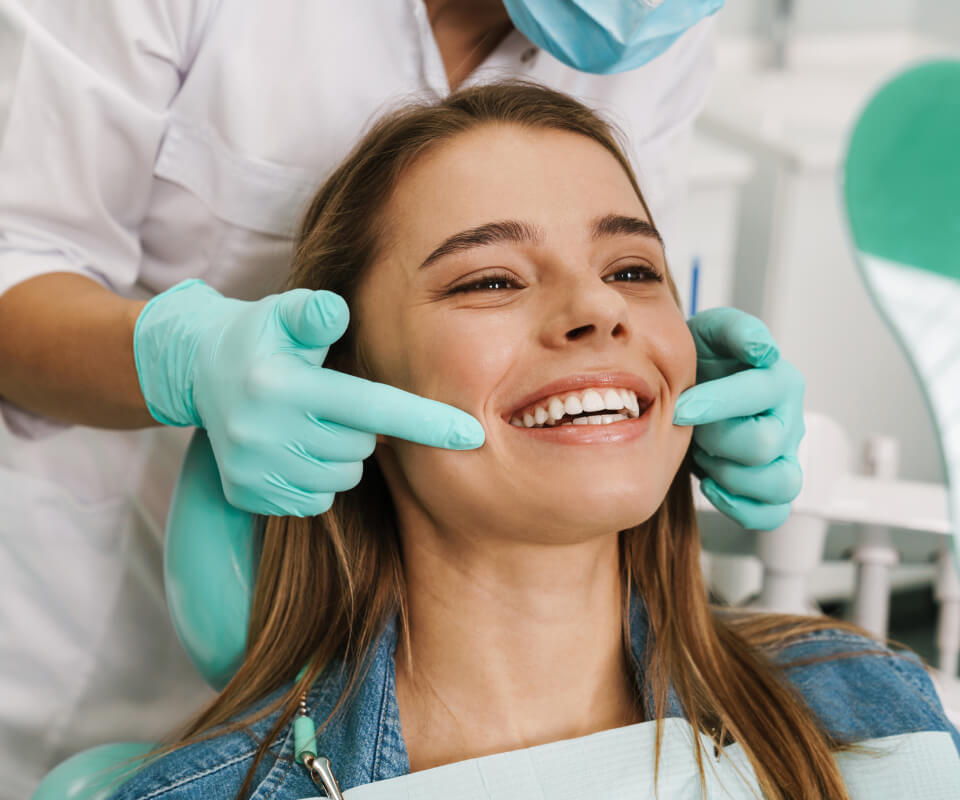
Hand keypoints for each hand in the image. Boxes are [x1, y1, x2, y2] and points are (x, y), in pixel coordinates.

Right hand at [133, 280, 483, 515]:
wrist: (198, 372)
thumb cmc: (262, 337)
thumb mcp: (283, 313)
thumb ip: (315, 312)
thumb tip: (337, 310)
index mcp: (280, 385)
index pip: (370, 408)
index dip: (425, 421)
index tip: (473, 435)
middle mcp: (263, 433)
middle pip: (360, 447)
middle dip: (361, 427)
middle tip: (332, 399)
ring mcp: (254, 470)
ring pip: (342, 478)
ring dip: (340, 454)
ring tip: (310, 422)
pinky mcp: (248, 495)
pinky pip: (315, 500)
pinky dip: (317, 478)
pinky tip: (294, 448)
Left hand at [674, 307, 804, 529]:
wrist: (690, 387)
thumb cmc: (702, 361)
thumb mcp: (710, 332)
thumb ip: (735, 330)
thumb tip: (761, 349)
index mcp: (779, 381)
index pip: (759, 395)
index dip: (715, 403)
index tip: (679, 407)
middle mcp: (789, 420)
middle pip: (764, 445)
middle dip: (717, 439)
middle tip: (692, 428)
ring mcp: (784, 456)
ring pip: (779, 484)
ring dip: (731, 476)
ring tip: (705, 456)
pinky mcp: (771, 484)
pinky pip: (773, 513)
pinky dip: (741, 507)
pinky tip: (711, 484)